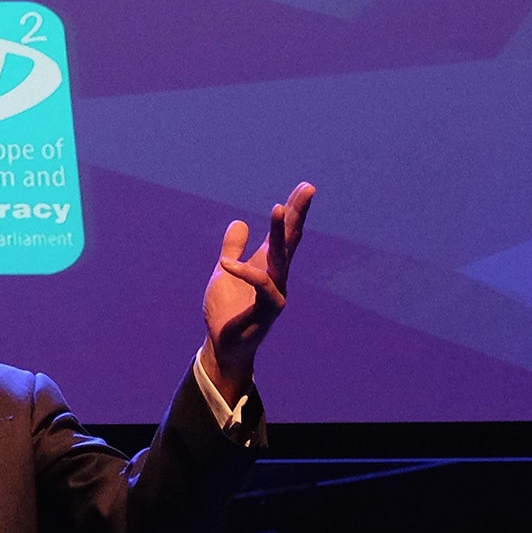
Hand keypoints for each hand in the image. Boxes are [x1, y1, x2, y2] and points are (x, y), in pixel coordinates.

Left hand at [199, 182, 313, 404]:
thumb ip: (233, 248)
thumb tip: (240, 223)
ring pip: (281, 257)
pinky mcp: (266, 310)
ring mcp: (275, 292)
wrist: (223, 345)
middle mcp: (277, 276)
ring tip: (279, 207)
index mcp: (268, 265)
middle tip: (308, 188)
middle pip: (290, 240)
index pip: (285, 233)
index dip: (294, 211)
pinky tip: (226, 264)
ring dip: (279, 232)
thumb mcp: (224, 271)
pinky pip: (260, 286)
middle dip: (298, 213)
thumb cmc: (227, 310)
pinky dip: (244, 272)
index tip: (306, 187)